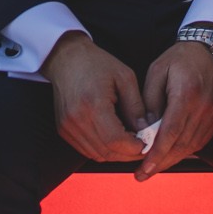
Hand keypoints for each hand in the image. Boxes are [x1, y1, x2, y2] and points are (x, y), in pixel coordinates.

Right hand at [40, 34, 149, 163]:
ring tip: (132, 144)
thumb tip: (146, 130)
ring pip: (96, 154)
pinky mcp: (63, 130)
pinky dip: (103, 150)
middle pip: (106, 152)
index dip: (134, 148)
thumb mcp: (125, 77)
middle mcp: (77, 120)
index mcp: (93, 105)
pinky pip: (86, 150)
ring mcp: (68, 127)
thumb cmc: (98, 64)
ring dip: (116, 154)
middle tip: (144, 147)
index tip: (149, 143)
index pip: (115, 140)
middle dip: (128, 154)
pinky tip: (115, 141)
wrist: (66, 59)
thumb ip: (136, 106)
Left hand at [135, 40, 212, 178]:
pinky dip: (184, 151)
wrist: (209, 49)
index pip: (171, 131)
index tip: (143, 168)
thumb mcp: (156, 71)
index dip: (157, 153)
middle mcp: (204, 106)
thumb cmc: (178, 59)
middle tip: (141, 175)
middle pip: (181, 144)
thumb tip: (143, 131)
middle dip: (160, 162)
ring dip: (171, 159)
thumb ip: (149, 101)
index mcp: (187, 93)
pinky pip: (200, 140)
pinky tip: (170, 155)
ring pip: (191, 146)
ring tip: (152, 168)